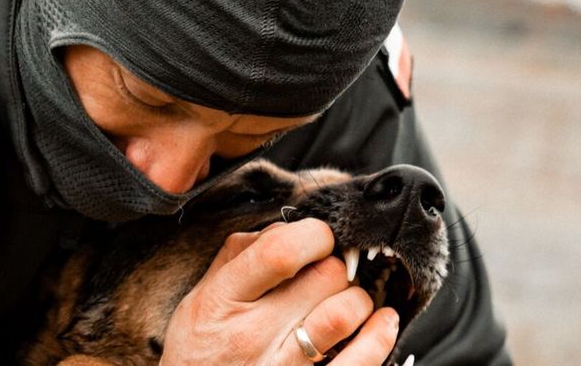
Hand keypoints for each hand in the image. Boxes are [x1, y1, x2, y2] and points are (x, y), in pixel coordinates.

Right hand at [160, 219, 398, 365]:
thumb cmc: (198, 352)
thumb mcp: (199, 298)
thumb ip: (236, 257)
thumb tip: (283, 228)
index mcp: (222, 301)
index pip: (280, 251)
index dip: (312, 235)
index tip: (316, 238)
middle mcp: (252, 334)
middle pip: (322, 276)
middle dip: (333, 265)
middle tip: (325, 274)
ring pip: (344, 313)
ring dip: (356, 298)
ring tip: (346, 300)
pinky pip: (358, 362)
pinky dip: (379, 336)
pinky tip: (381, 322)